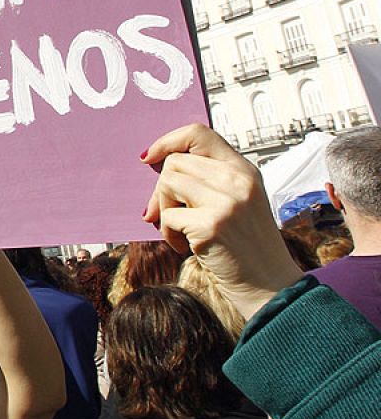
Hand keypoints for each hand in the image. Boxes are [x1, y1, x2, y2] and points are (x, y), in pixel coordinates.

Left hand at [140, 123, 302, 319]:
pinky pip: (166, 218)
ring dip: (164, 211)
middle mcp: (238, 180)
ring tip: (180, 230)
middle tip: (166, 214)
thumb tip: (154, 162)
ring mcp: (227, 201)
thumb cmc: (245, 244)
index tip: (149, 158)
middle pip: (174, 162)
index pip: (198, 133)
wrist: (269, 285)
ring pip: (167, 184)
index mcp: (244, 169)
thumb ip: (206, 178)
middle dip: (161, 189)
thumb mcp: (236, 200)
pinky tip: (185, 247)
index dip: (167, 141)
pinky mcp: (211, 225)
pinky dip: (167, 234)